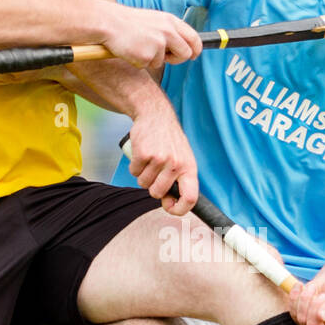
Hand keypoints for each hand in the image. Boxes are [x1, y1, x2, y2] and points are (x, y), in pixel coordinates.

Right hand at [100, 5, 202, 70]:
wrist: (107, 22)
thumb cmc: (128, 22)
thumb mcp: (154, 20)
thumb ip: (169, 30)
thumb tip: (181, 45)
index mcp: (170, 21)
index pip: (194, 37)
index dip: (196, 49)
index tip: (194, 55)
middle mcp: (168, 31)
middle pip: (186, 53)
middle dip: (178, 59)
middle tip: (166, 57)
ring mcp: (158, 44)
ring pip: (163, 61)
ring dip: (153, 59)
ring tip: (139, 45)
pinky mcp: (147, 55)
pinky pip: (148, 65)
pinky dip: (140, 61)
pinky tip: (131, 49)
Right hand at [127, 96, 198, 214]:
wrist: (156, 115)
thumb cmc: (170, 141)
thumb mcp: (183, 158)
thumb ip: (179, 179)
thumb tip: (170, 203)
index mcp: (189, 168)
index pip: (190, 198)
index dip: (179, 209)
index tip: (169, 207)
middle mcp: (176, 164)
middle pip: (157, 193)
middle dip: (152, 188)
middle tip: (154, 173)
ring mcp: (160, 159)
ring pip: (143, 183)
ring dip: (142, 175)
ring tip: (149, 160)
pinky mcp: (143, 153)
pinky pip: (133, 172)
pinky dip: (134, 166)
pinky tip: (141, 154)